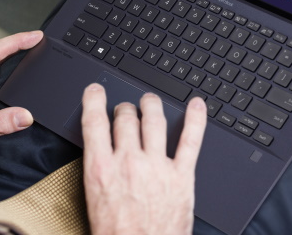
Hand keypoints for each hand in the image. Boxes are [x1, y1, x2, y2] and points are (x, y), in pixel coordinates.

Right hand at [81, 83, 206, 234]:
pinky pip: (190, 141)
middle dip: (125, 109)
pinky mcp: (181, 177)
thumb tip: (102, 152)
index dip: (93, 100)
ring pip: (154, 121)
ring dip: (151, 106)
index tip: (95, 91)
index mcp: (101, 169)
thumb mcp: (94, 201)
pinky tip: (197, 106)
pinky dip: (196, 120)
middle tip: (126, 108)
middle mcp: (129, 162)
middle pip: (125, 119)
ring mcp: (157, 167)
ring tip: (150, 101)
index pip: (94, 122)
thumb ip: (99, 171)